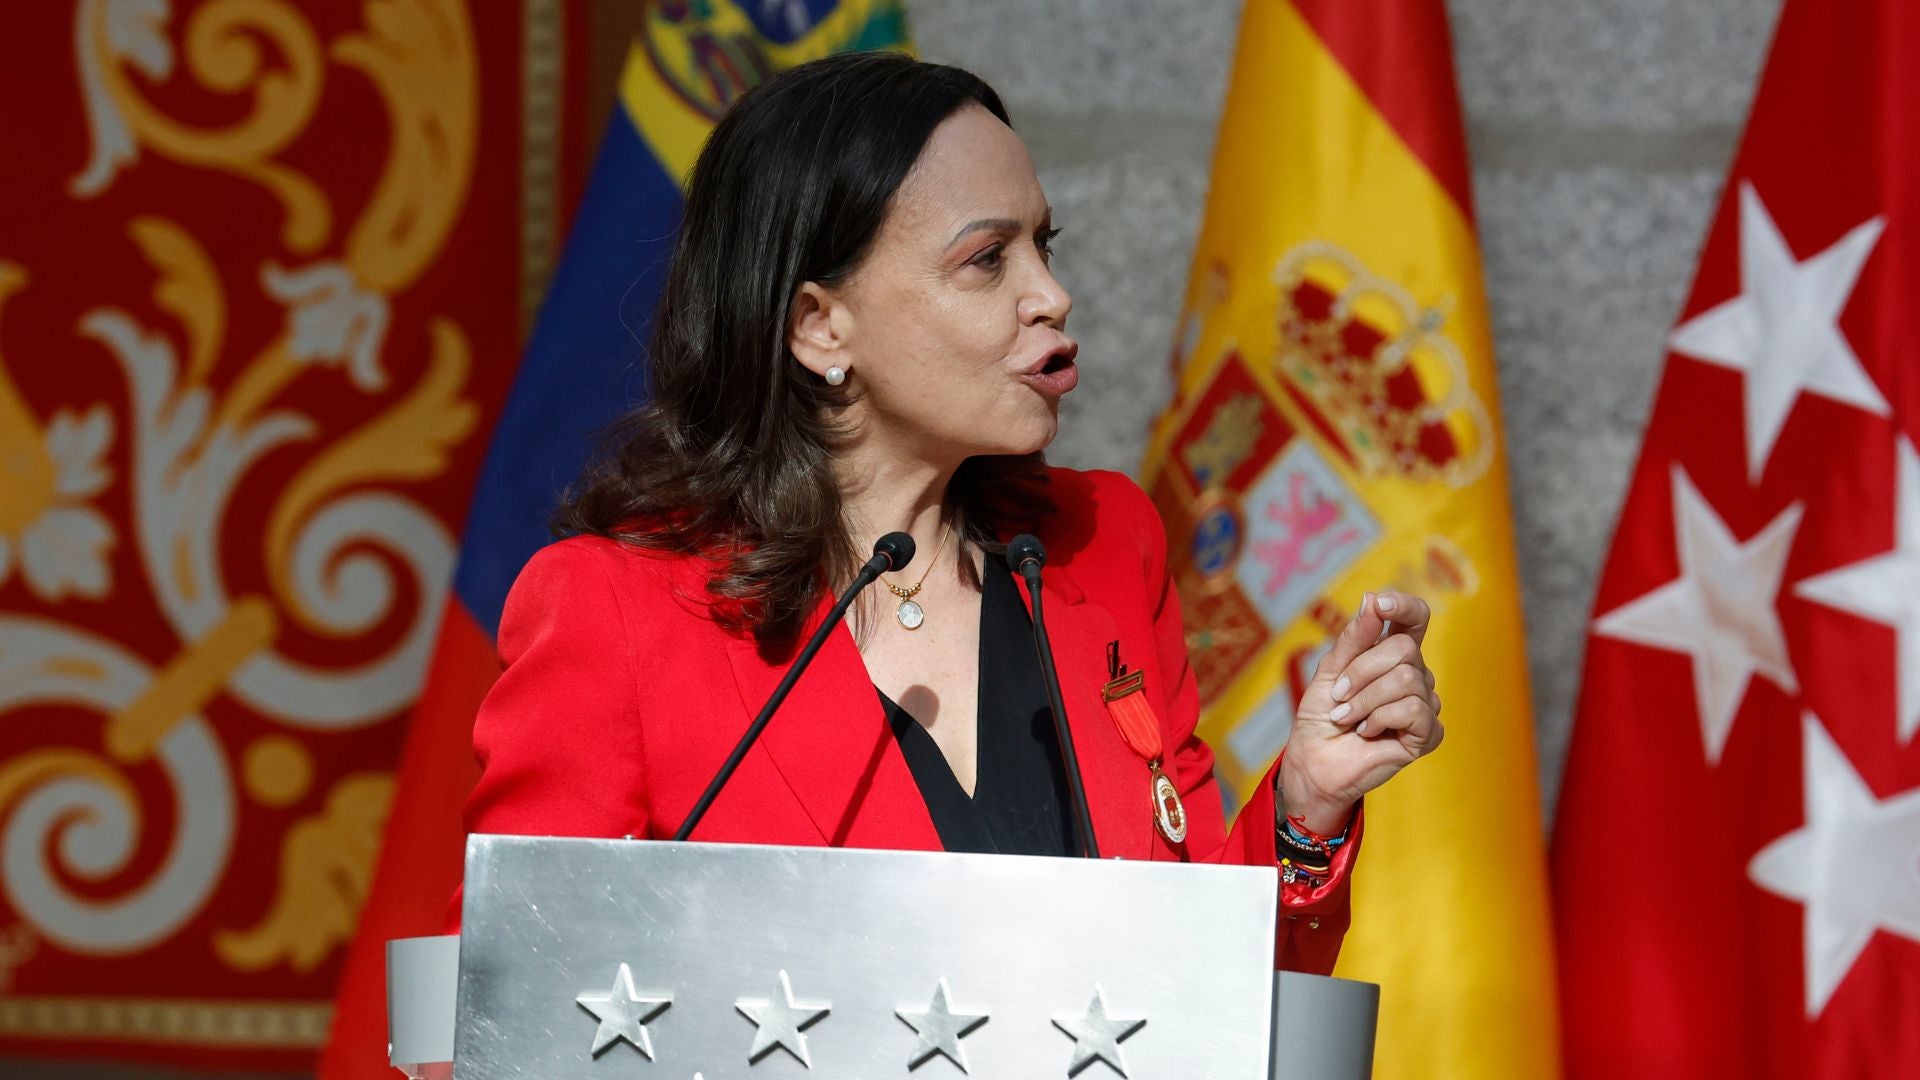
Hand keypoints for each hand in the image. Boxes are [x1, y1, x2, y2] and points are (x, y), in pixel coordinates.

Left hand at [1277, 590, 1443, 834]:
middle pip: (1405, 649)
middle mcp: (1414, 676)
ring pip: (1406, 680)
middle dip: (1361, 671)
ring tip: (1347, 718)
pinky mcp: (1428, 733)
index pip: (1415, 619)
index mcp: (1391, 655)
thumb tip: (1372, 599)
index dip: (1404, 606)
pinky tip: (1367, 732)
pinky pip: (1413, 710)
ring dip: (1364, 700)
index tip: (1380, 604)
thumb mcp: (1330, 671)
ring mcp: (1423, 704)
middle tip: (1339, 696)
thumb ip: (1354, 639)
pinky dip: (1379, 719)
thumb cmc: (1322, 717)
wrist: (1314, 762)